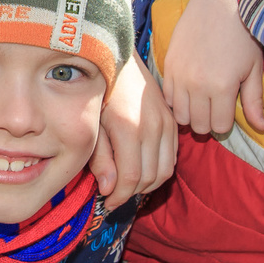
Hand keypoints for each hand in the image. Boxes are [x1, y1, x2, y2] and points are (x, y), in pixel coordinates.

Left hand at [91, 56, 176, 208]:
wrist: (117, 59)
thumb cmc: (97, 92)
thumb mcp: (91, 125)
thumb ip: (100, 158)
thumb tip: (109, 189)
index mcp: (129, 129)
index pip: (130, 178)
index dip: (118, 197)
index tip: (106, 203)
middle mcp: (153, 127)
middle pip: (149, 178)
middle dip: (131, 193)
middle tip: (114, 196)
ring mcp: (166, 123)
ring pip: (165, 171)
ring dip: (147, 184)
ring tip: (127, 185)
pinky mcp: (172, 120)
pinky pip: (172, 156)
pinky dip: (159, 169)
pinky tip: (140, 168)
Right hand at [161, 0, 263, 135]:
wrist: (220, 0)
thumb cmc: (244, 33)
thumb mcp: (254, 69)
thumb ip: (254, 102)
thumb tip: (261, 129)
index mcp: (222, 87)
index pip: (218, 126)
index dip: (226, 122)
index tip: (229, 110)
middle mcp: (197, 85)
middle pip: (198, 125)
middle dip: (208, 121)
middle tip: (216, 107)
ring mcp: (179, 75)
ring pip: (179, 115)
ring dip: (191, 113)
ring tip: (202, 101)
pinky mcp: (167, 65)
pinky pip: (167, 97)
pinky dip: (177, 100)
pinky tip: (188, 90)